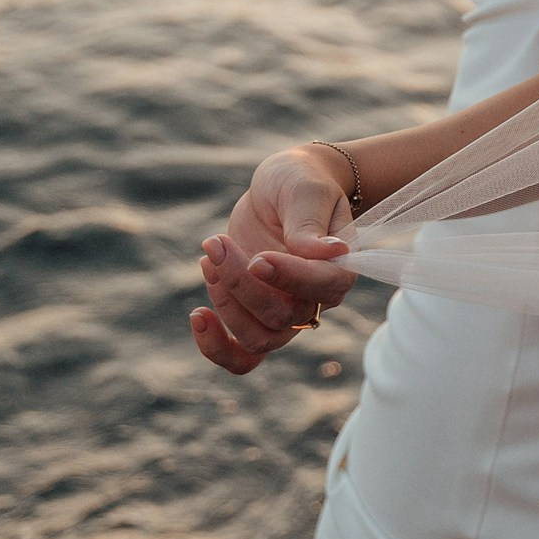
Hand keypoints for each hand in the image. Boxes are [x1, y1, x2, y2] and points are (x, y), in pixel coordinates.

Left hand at [191, 144, 360, 374]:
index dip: (289, 278)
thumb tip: (332, 251)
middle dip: (241, 284)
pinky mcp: (255, 316)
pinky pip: (243, 356)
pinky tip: (199, 316)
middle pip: (284, 316)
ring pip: (260, 338)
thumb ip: (311, 222)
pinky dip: (218, 348)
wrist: (280, 187)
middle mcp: (316, 298)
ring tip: (210, 258)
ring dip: (226, 304)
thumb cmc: (300, 183)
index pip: (324, 287)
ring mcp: (285, 311)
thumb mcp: (305, 190)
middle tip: (217, 244)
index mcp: (340, 266)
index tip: (257, 258)